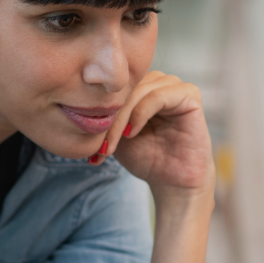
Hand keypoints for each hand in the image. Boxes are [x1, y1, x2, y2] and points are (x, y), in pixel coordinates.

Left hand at [88, 71, 213, 201]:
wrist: (172, 182)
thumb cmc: (145, 157)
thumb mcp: (115, 134)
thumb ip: (101, 117)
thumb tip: (73, 106)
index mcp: (141, 86)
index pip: (114, 87)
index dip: (99, 111)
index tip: (91, 144)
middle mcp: (159, 81)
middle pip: (125, 87)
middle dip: (109, 117)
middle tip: (101, 146)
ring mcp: (175, 86)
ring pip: (138, 91)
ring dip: (121, 118)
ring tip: (114, 143)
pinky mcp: (190, 95)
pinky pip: (158, 96)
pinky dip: (140, 113)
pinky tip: (132, 133)